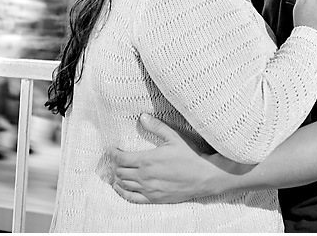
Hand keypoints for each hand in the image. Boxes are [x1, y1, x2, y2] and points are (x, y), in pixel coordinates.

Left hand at [110, 114, 231, 203]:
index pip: (121, 158)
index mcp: (147, 160)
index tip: (111, 149)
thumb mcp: (174, 137)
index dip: (113, 153)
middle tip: (116, 159)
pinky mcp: (154, 198)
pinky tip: (120, 188)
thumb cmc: (190, 156)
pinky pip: (132, 198)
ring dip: (117, 177)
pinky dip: (122, 192)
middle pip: (120, 172)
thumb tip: (142, 117)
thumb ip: (156, 127)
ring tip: (117, 171)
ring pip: (124, 184)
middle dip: (115, 164)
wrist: (205, 176)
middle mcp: (144, 176)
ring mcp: (148, 189)